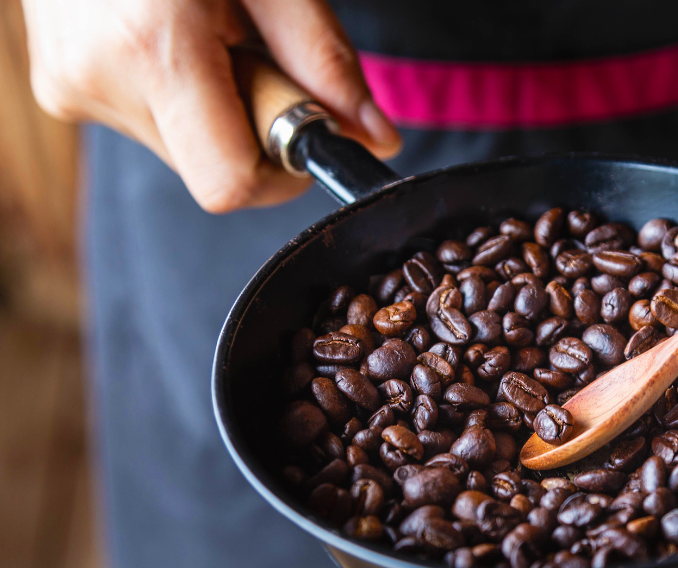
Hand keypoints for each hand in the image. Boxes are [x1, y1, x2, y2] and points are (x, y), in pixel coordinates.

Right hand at [22, 0, 400, 212]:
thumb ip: (324, 61)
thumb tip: (375, 140)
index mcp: (154, 48)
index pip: (231, 185)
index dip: (279, 174)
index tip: (298, 128)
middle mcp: (101, 80)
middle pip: (211, 170)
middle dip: (248, 127)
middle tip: (244, 51)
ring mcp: (70, 87)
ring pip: (183, 150)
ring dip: (212, 107)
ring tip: (197, 29)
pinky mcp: (59, 87)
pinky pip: (147, 122)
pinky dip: (176, 94)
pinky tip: (168, 33)